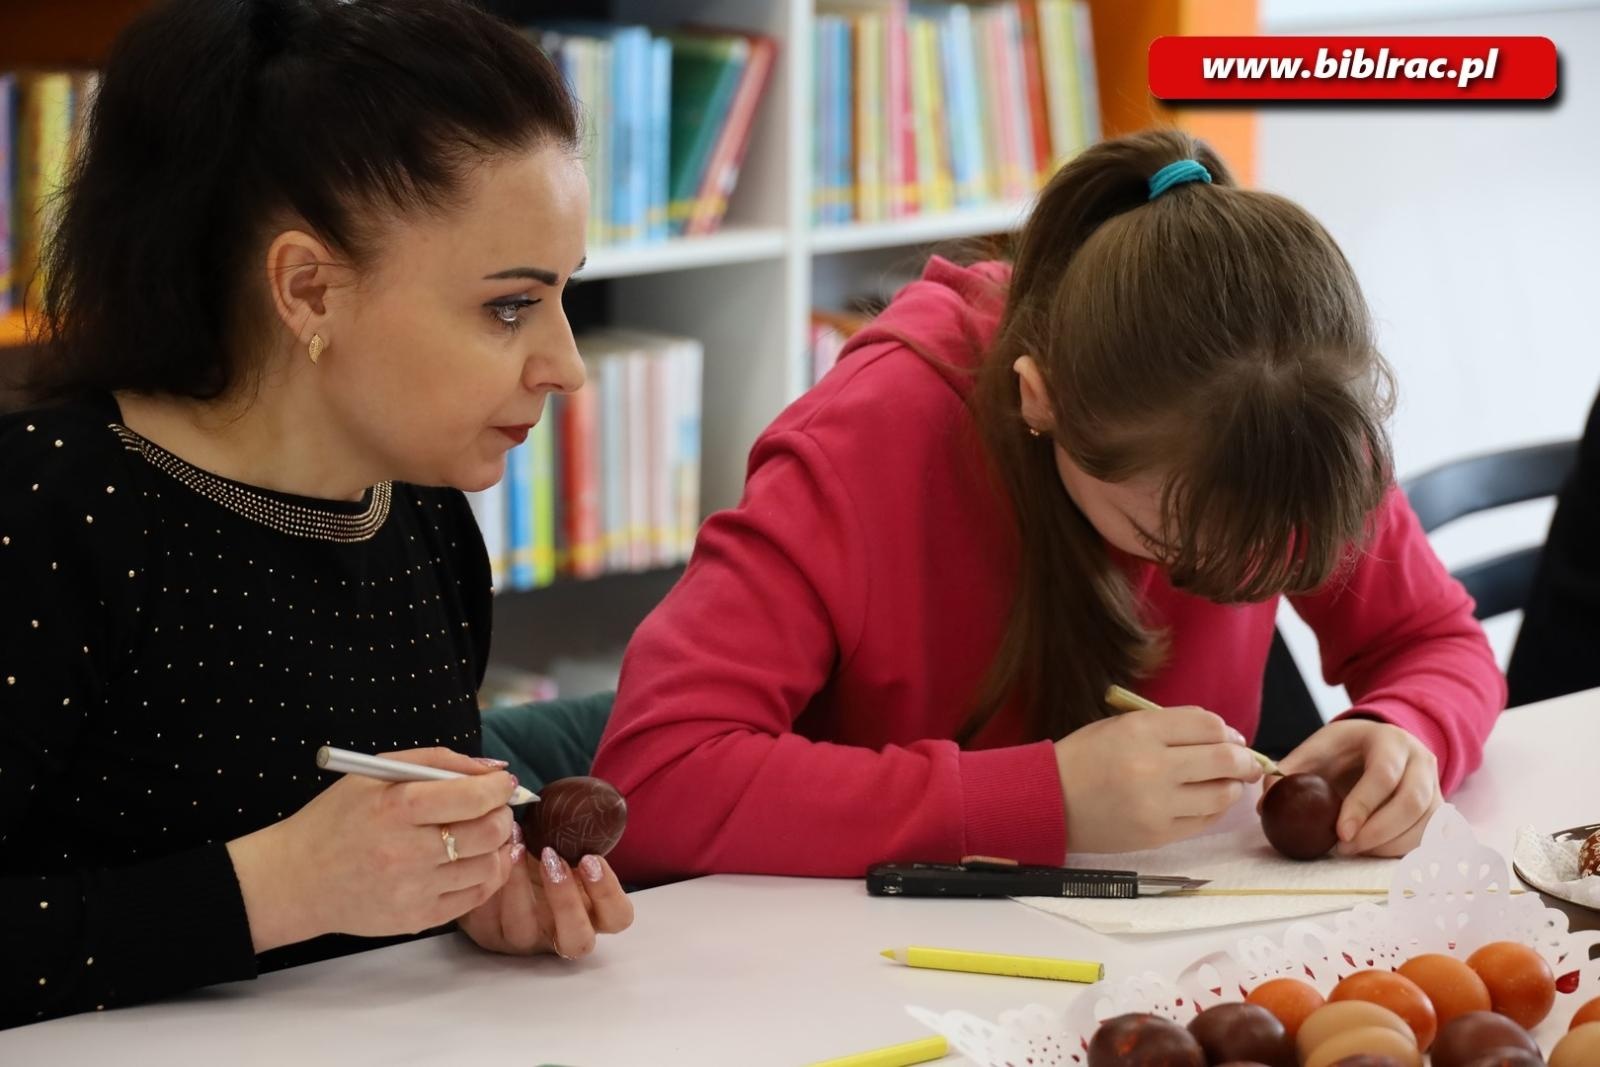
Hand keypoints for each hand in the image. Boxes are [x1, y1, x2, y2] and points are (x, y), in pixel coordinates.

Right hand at [227, 748, 520, 952]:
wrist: (296, 880)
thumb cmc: (338, 819)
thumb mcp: (376, 773)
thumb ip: (438, 762)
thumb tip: (495, 770)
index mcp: (395, 808)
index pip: (472, 798)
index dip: (499, 788)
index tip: (503, 784)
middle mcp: (406, 852)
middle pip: (489, 832)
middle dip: (503, 814)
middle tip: (496, 808)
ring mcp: (413, 890)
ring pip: (489, 866)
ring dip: (498, 846)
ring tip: (485, 834)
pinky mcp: (416, 918)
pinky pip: (475, 897)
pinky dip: (486, 875)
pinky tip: (474, 860)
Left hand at [458, 847, 633, 957]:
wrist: (505, 862)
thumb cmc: (547, 849)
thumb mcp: (568, 845)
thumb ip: (582, 837)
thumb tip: (586, 803)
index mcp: (595, 913)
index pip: (617, 917)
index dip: (607, 892)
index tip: (590, 858)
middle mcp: (563, 934)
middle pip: (578, 941)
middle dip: (566, 900)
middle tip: (553, 857)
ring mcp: (527, 940)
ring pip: (525, 932)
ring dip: (520, 888)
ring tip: (517, 847)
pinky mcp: (491, 936)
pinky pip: (488, 920)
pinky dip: (491, 887)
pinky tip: (494, 855)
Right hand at [1055, 707, 1264, 852]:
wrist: (1050, 801)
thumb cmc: (1085, 759)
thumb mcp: (1120, 726)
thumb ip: (1169, 727)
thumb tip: (1224, 738)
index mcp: (1140, 730)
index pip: (1208, 725)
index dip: (1228, 731)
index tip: (1229, 738)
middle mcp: (1152, 766)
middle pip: (1224, 758)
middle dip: (1244, 759)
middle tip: (1246, 762)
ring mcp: (1156, 804)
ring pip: (1222, 794)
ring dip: (1232, 786)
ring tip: (1224, 783)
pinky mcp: (1158, 833)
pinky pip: (1204, 820)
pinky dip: (1212, 810)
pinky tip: (1203, 802)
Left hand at [1270, 718, 1441, 856]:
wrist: (1378, 745)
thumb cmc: (1342, 751)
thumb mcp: (1316, 750)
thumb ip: (1290, 771)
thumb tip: (1264, 804)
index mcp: (1389, 741)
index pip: (1384, 775)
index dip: (1364, 806)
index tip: (1340, 833)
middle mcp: (1420, 760)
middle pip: (1412, 802)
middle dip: (1378, 831)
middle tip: (1345, 849)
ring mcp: (1435, 785)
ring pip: (1425, 823)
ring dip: (1390, 845)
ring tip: (1354, 852)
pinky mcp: (1438, 808)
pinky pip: (1428, 836)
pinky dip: (1401, 849)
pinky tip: (1373, 853)